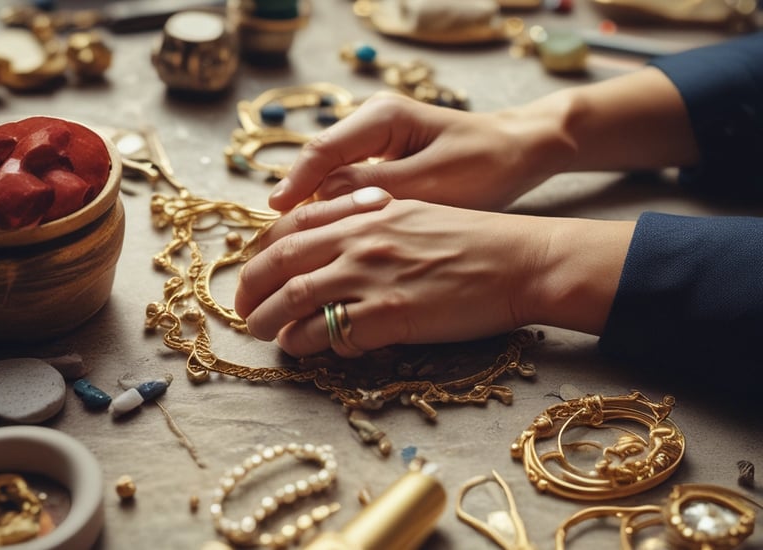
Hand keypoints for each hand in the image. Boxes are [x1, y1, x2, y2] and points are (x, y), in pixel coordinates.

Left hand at [235, 187, 545, 356]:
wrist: (518, 261)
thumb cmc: (473, 238)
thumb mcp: (413, 213)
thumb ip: (369, 221)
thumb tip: (333, 243)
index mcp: (365, 212)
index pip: (293, 226)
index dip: (264, 249)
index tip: (256, 268)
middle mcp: (359, 239)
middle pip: (280, 261)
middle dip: (250, 286)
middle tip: (243, 308)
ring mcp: (371, 277)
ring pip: (293, 298)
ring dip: (266, 320)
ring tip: (260, 332)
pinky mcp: (387, 316)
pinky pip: (328, 333)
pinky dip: (306, 342)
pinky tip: (303, 348)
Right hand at [268, 91, 577, 212]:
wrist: (520, 152)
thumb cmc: (485, 165)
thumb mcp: (432, 182)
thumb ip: (376, 190)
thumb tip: (320, 204)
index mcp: (382, 117)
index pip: (323, 149)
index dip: (296, 182)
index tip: (276, 212)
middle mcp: (373, 123)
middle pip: (320, 162)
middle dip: (299, 198)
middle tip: (278, 239)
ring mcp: (379, 140)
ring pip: (334, 175)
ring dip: (318, 207)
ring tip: (298, 244)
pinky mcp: (388, 160)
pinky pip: (352, 184)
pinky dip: (341, 208)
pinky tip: (334, 236)